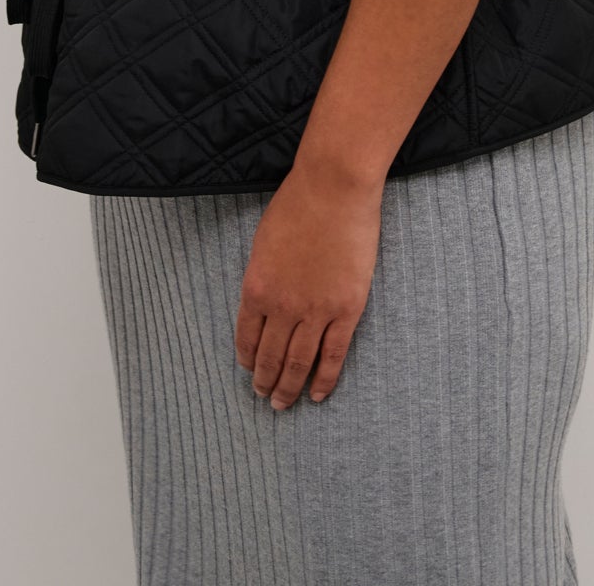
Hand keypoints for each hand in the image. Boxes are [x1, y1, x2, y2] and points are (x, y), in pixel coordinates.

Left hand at [234, 161, 381, 408]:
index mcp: (256, 288)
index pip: (246, 338)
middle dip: (265, 381)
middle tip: (265, 398)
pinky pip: (333, 355)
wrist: (334, 189)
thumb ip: (263, 277)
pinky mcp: (347, 310)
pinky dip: (325, 379)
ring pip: (299, 363)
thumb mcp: (263, 242)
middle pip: (271, 357)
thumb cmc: (297, 204)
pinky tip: (318, 395)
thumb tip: (264, 304)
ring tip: (285, 403)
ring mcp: (316, 311)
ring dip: (290, 388)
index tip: (249, 372)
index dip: (247, 360)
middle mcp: (282, 307)